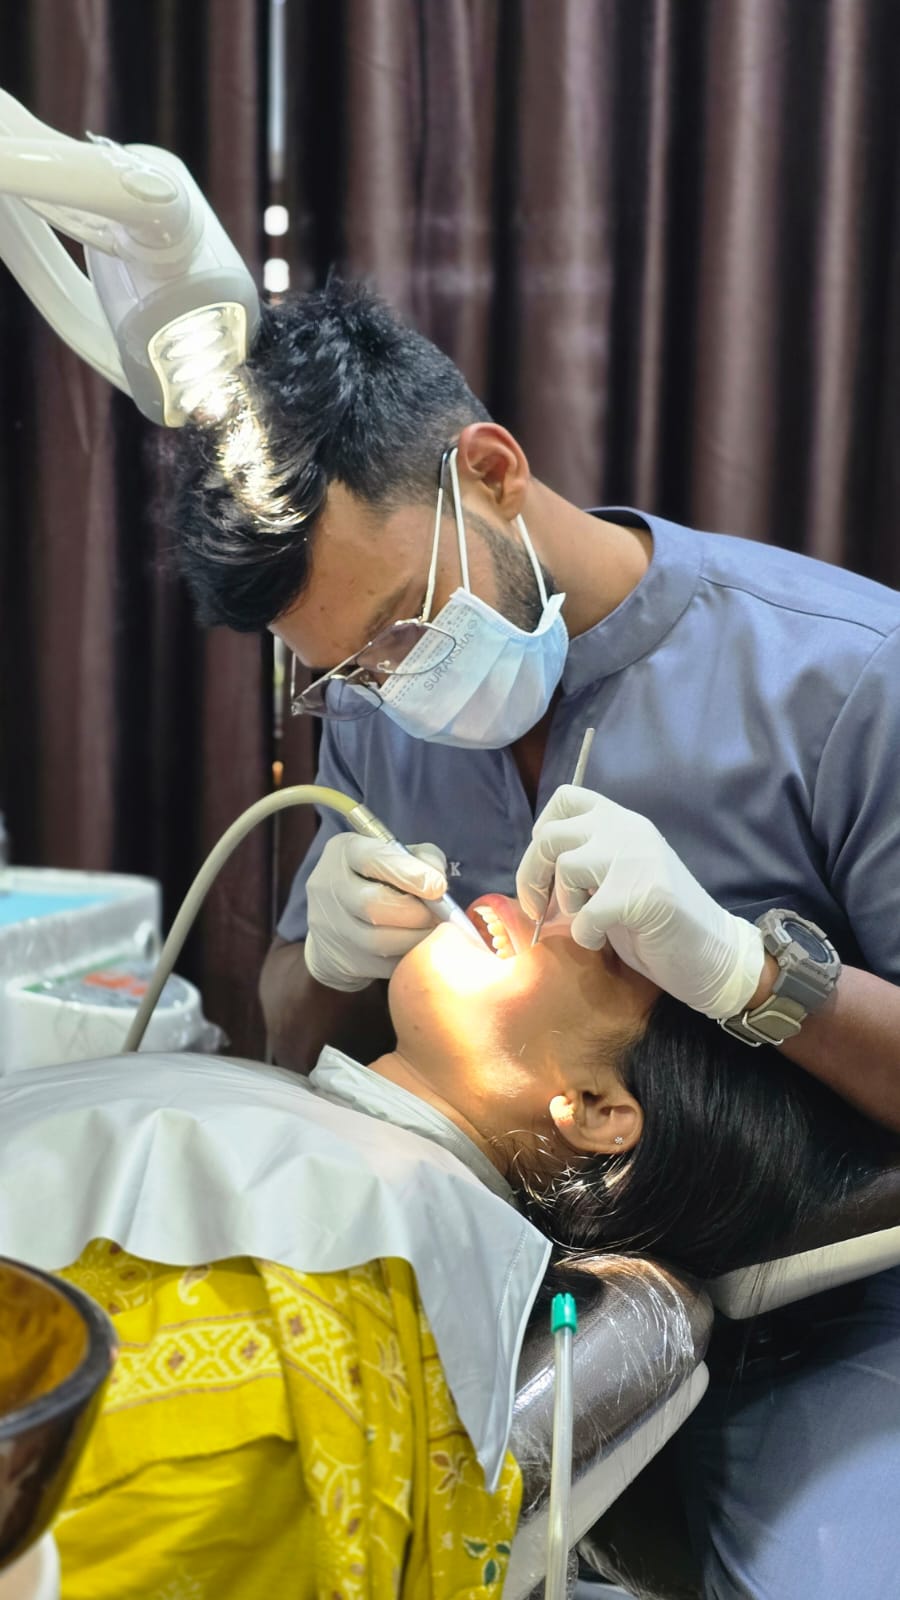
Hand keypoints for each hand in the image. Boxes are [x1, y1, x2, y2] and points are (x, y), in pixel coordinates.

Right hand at [304, 833, 447, 991]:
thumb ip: (423, 859)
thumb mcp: (398, 856)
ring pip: (379, 942)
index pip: (374, 859)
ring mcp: (330, 926)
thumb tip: (438, 883)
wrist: (336, 921)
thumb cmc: (377, 880)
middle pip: (374, 905)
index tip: (439, 887)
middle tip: (439, 916)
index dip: (410, 874)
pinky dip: (408, 959)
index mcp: (344, 851)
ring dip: (416, 939)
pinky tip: (418, 950)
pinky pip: (383, 966)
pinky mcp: (341, 959)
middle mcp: (329, 886)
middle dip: (416, 913)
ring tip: (433, 933)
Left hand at [516, 786, 764, 1018]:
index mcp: (621, 821)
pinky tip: (601, 940)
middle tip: (540, 907)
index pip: (565, 798)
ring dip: (566, 903)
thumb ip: (584, 860)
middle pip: (550, 835)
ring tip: (589, 920)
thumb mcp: (615, 875)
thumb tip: (532, 872)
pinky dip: (585, 935)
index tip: (547, 866)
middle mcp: (628, 829)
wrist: (712, 953)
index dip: (542, 831)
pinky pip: (585, 914)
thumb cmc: (657, 921)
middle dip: (532, 875)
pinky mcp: (643, 895)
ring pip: (566, 867)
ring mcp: (637, 858)